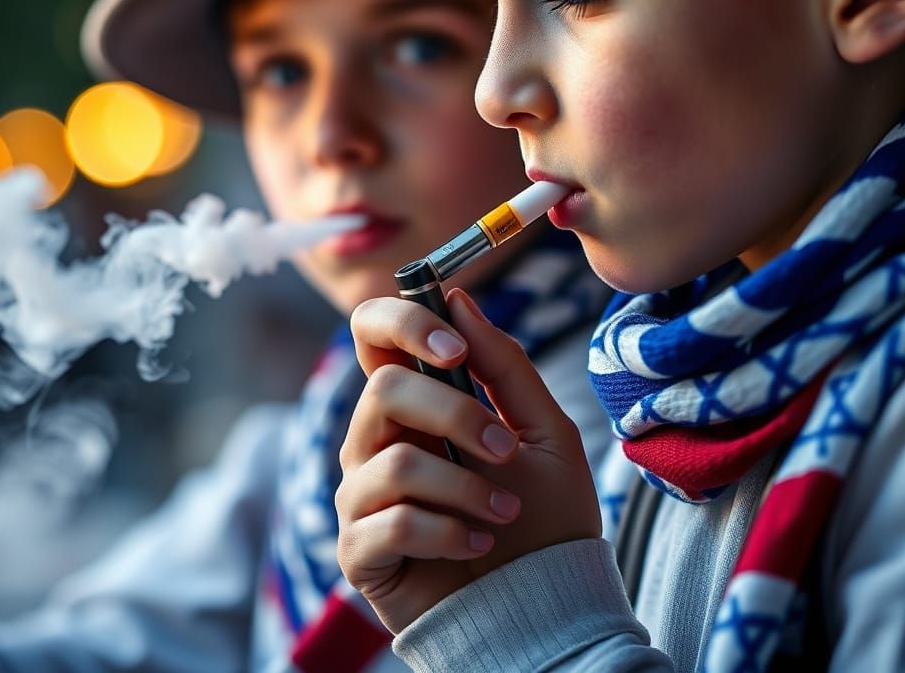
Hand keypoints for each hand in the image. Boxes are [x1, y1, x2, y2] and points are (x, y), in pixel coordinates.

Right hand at [338, 287, 600, 632]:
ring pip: (395, 462)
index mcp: (415, 403)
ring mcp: (363, 494)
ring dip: (465, 487)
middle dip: (456, 416)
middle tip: (505, 449)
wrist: (545, 606)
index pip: (372, 334)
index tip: (453, 348)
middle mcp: (377, 440)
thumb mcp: (545, 431)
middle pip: (384, 390)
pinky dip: (448, 532)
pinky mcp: (359, 549)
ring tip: (504, 511)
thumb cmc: (544, 516)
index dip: (400, 323)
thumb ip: (504, 365)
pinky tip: (475, 544)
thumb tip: (458, 299)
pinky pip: (392, 522)